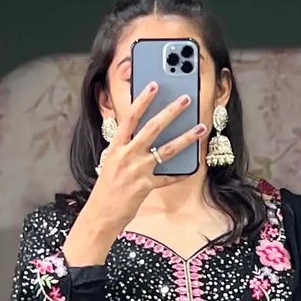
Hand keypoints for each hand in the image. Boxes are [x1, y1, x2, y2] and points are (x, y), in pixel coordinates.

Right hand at [65, 83, 206, 263]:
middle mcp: (127, 155)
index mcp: (116, 147)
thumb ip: (125, 148)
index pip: (130, 117)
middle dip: (171, 111)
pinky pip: (168, 178)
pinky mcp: (146, 187)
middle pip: (152, 127)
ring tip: (200, 127)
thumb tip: (142, 135)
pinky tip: (194, 166)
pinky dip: (181, 173)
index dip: (142, 99)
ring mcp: (137, 171)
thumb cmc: (105, 190)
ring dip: (186, 137)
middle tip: (185, 99)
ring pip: (166, 150)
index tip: (154, 85)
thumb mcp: (111, 163)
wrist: (100, 215)